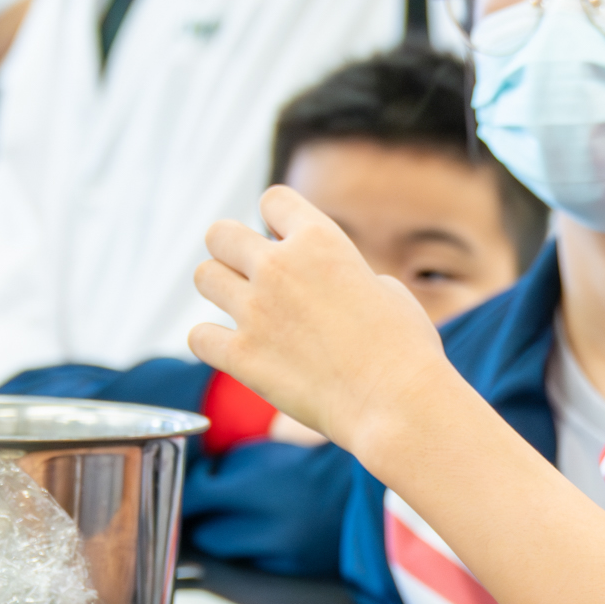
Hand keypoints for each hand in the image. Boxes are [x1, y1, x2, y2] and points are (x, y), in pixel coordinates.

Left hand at [190, 183, 444, 456]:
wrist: (396, 402)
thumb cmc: (406, 350)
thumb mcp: (388, 291)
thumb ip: (348, 277)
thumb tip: (337, 287)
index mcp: (320, 240)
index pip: (273, 200)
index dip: (276, 220)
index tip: (285, 242)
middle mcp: (279, 267)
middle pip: (220, 233)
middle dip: (232, 250)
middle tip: (251, 275)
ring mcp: (256, 311)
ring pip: (203, 277)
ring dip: (220, 290)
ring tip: (244, 310)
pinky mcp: (241, 356)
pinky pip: (198, 336)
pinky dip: (212, 342)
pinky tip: (234, 349)